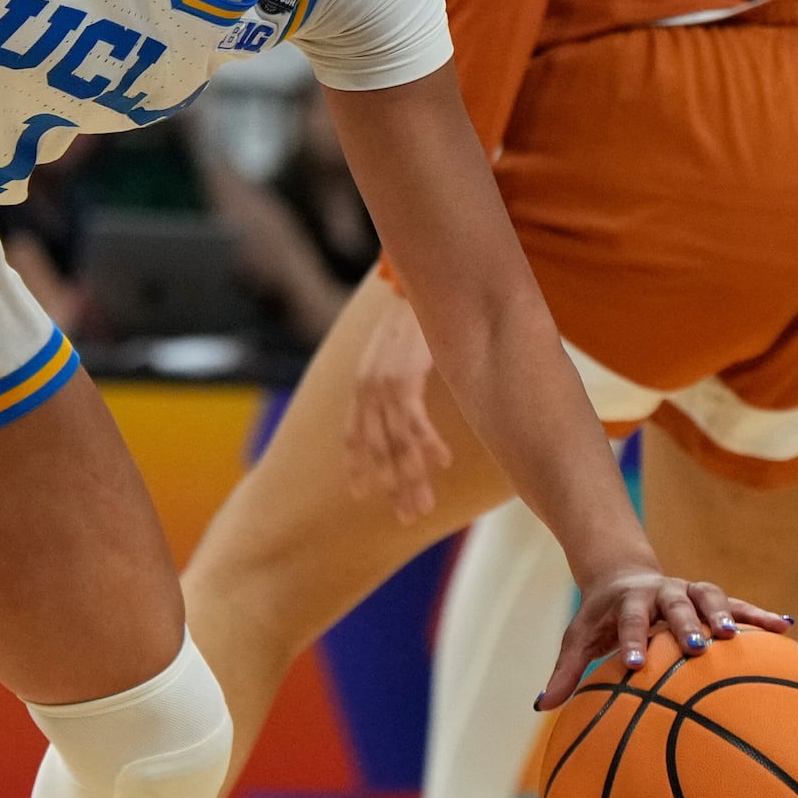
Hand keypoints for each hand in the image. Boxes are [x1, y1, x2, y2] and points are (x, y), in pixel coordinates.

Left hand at [347, 296, 451, 522]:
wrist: (416, 280)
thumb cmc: (415, 315)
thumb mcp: (397, 349)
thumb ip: (397, 376)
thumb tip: (409, 397)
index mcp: (363, 383)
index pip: (353, 433)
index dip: (357, 465)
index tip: (363, 494)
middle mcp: (367, 387)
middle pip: (378, 448)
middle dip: (393, 486)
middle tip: (409, 517)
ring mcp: (384, 383)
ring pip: (396, 442)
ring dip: (411, 477)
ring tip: (424, 506)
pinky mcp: (405, 375)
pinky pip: (415, 420)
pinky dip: (427, 444)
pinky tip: (443, 464)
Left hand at [534, 570, 795, 709]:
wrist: (623, 578)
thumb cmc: (600, 619)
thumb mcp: (579, 638)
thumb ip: (565, 671)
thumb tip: (541, 706)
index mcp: (628, 601)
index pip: (629, 620)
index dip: (633, 641)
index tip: (635, 666)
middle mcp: (662, 592)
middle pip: (674, 603)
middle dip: (685, 623)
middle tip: (696, 646)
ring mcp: (689, 591)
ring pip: (710, 596)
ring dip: (725, 614)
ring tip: (736, 637)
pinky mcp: (711, 599)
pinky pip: (739, 605)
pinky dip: (760, 615)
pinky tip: (786, 627)